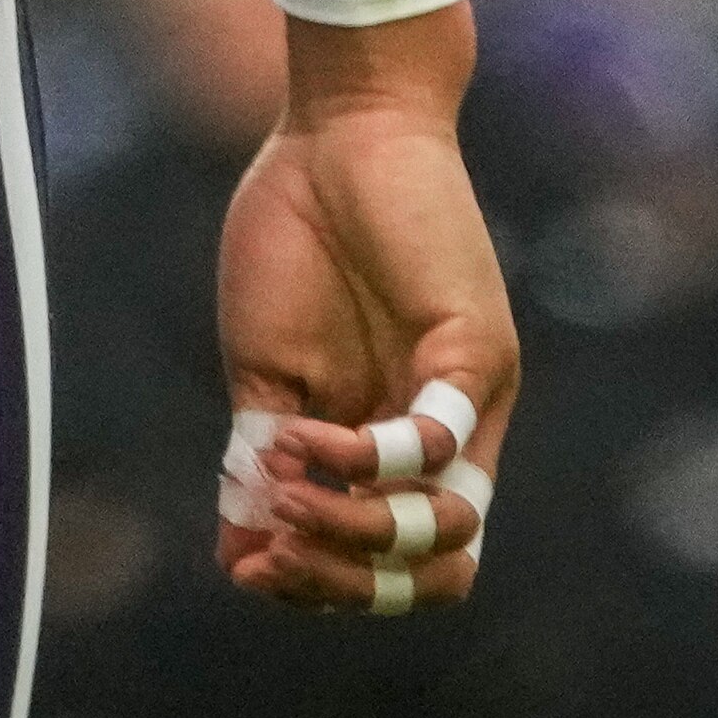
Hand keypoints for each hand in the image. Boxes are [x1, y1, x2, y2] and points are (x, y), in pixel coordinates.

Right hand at [212, 10, 519, 614]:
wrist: (333, 130)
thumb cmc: (294, 234)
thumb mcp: (264, 368)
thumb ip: (264, 457)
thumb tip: (241, 555)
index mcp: (396, 446)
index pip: (394, 564)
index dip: (326, 587)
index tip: (247, 568)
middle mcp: (450, 438)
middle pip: (433, 569)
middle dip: (341, 577)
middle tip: (269, 547)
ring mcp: (472, 400)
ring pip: (447, 525)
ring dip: (354, 529)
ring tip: (283, 492)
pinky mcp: (477, 352)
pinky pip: (434, 440)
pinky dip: (361, 457)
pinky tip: (299, 433)